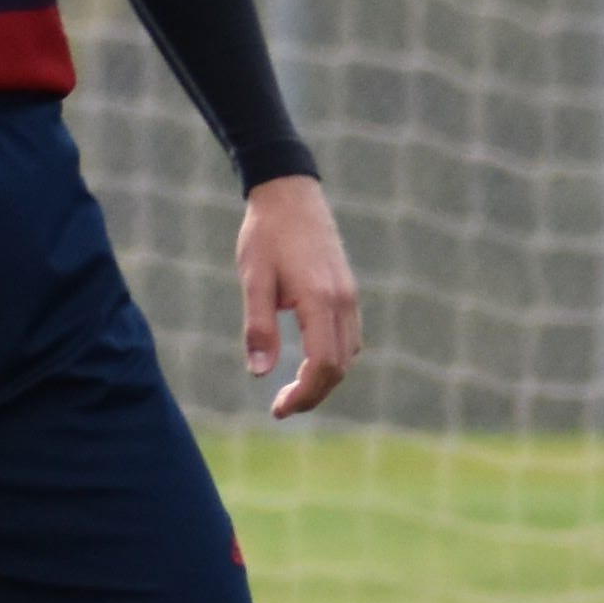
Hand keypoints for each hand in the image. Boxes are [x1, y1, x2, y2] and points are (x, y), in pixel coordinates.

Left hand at [238, 175, 360, 421]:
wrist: (289, 192)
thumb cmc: (266, 234)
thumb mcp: (253, 279)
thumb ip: (258, 326)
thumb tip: (258, 373)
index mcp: (319, 298)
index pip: (321, 364)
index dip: (303, 395)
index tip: (278, 410)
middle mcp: (342, 300)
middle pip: (338, 367)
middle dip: (313, 394)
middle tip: (281, 407)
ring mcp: (349, 295)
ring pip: (348, 354)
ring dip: (324, 379)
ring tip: (293, 390)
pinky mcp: (348, 290)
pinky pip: (349, 337)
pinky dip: (333, 359)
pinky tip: (309, 362)